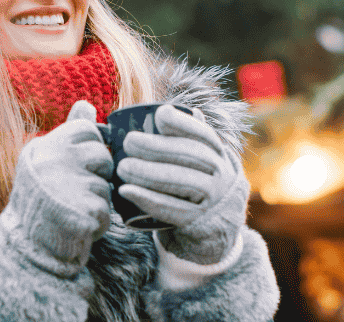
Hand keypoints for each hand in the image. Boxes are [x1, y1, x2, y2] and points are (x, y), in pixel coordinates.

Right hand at [0, 100, 112, 277]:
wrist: (26, 246)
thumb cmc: (42, 198)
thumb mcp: (48, 159)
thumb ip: (70, 132)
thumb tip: (86, 104)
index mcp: (45, 146)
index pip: (88, 130)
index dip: (89, 149)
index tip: (75, 165)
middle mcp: (54, 161)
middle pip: (102, 156)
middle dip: (96, 175)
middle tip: (73, 190)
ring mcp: (67, 186)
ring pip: (106, 185)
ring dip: (96, 200)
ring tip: (72, 208)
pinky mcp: (82, 211)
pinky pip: (106, 210)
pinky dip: (97, 221)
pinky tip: (77, 224)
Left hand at [117, 104, 248, 264]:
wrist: (217, 232)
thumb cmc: (197, 188)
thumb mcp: (201, 164)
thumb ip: (186, 140)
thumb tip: (164, 111)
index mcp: (218, 154)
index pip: (203, 134)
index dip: (183, 123)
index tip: (159, 115)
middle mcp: (221, 174)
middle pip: (191, 156)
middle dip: (158, 146)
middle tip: (129, 142)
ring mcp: (213, 199)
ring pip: (183, 181)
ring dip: (149, 172)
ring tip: (122, 167)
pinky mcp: (199, 222)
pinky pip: (173, 209)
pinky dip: (148, 199)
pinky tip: (126, 191)